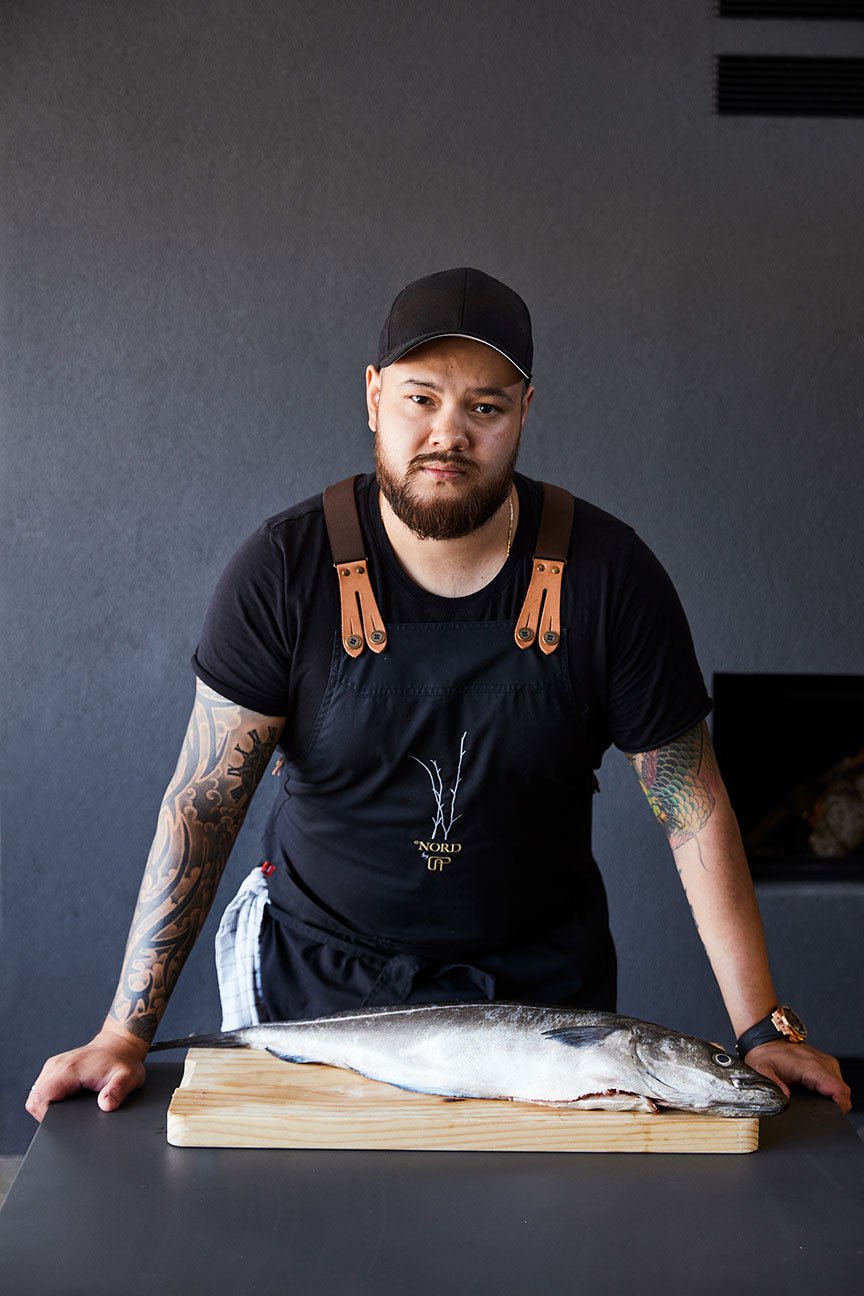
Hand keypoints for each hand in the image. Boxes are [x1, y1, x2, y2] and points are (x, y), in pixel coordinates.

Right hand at [26, 1024, 148, 1122]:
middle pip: (35, 1098)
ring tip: (69, 1107)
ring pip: (37, 1093)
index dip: (45, 1116)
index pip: (39, 1099)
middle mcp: (58, 1065)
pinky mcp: (56, 1067)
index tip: (61, 1121)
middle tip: (67, 1116)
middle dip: (46, 1112)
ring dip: (48, 1104)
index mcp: (69, 1069)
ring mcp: (55, 1065)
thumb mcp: (128, 1078)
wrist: (120, 1044)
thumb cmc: (123, 1061)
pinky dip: (51, 1098)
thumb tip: (106, 1105)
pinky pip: (43, 1088)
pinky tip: (67, 1100)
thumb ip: (117, 1092)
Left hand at [745, 1040, 851, 1114]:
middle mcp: (821, 1062)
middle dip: (836, 1104)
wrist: (766, 1041)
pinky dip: (831, 1089)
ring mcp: (824, 1061)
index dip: (840, 1105)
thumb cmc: (766, 1056)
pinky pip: (836, 1080)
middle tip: (820, 1110)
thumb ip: (774, 1086)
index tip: (833, 1113)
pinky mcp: (824, 1062)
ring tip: (816, 1099)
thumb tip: (786, 1100)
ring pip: (841, 1086)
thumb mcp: (763, 1071)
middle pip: (843, 1091)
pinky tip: (817, 1091)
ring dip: (834, 1096)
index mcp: (810, 1066)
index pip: (838, 1089)